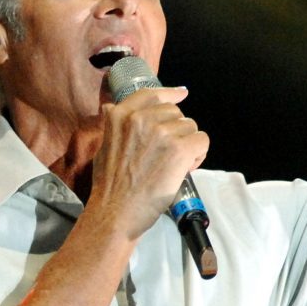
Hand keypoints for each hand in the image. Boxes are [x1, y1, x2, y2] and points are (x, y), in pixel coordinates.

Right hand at [90, 86, 209, 237]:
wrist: (116, 211)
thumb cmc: (110, 185)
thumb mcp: (104, 145)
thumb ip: (114, 125)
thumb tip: (111, 108)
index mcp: (121, 115)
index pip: (152, 94)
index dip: (169, 94)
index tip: (181, 94)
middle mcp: (141, 118)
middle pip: (175, 112)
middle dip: (176, 130)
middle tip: (168, 154)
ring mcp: (162, 132)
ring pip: (191, 127)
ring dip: (188, 144)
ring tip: (174, 164)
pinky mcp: (180, 149)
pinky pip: (202, 141)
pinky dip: (198, 155)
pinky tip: (185, 168)